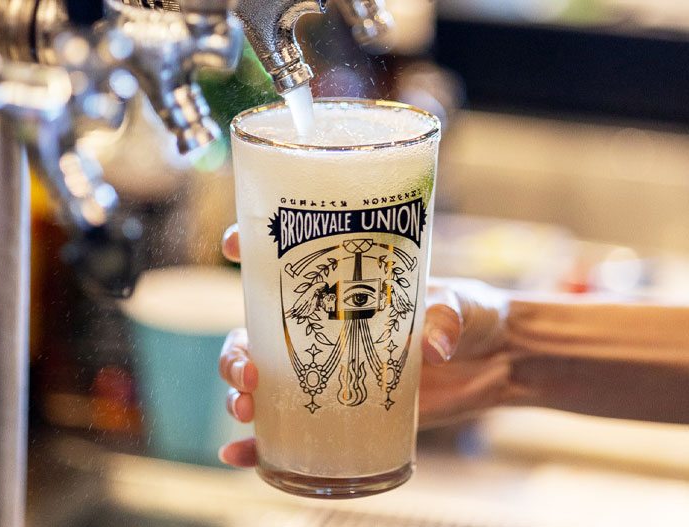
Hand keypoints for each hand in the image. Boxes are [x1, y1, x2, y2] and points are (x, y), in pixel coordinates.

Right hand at [218, 224, 511, 466]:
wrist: (494, 360)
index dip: (249, 248)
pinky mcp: (341, 410)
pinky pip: (288, 429)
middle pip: (254, 335)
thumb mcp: (460, 305)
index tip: (232, 245)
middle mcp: (323, 327)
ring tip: (244, 410)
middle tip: (246, 374)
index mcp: (342, 286)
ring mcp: (327, 370)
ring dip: (238, 395)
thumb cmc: (471, 315)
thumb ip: (446, 317)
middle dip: (235, 352)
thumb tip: (433, 346)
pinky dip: (257, 444)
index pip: (283, 263)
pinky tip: (238, 454)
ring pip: (260, 381)